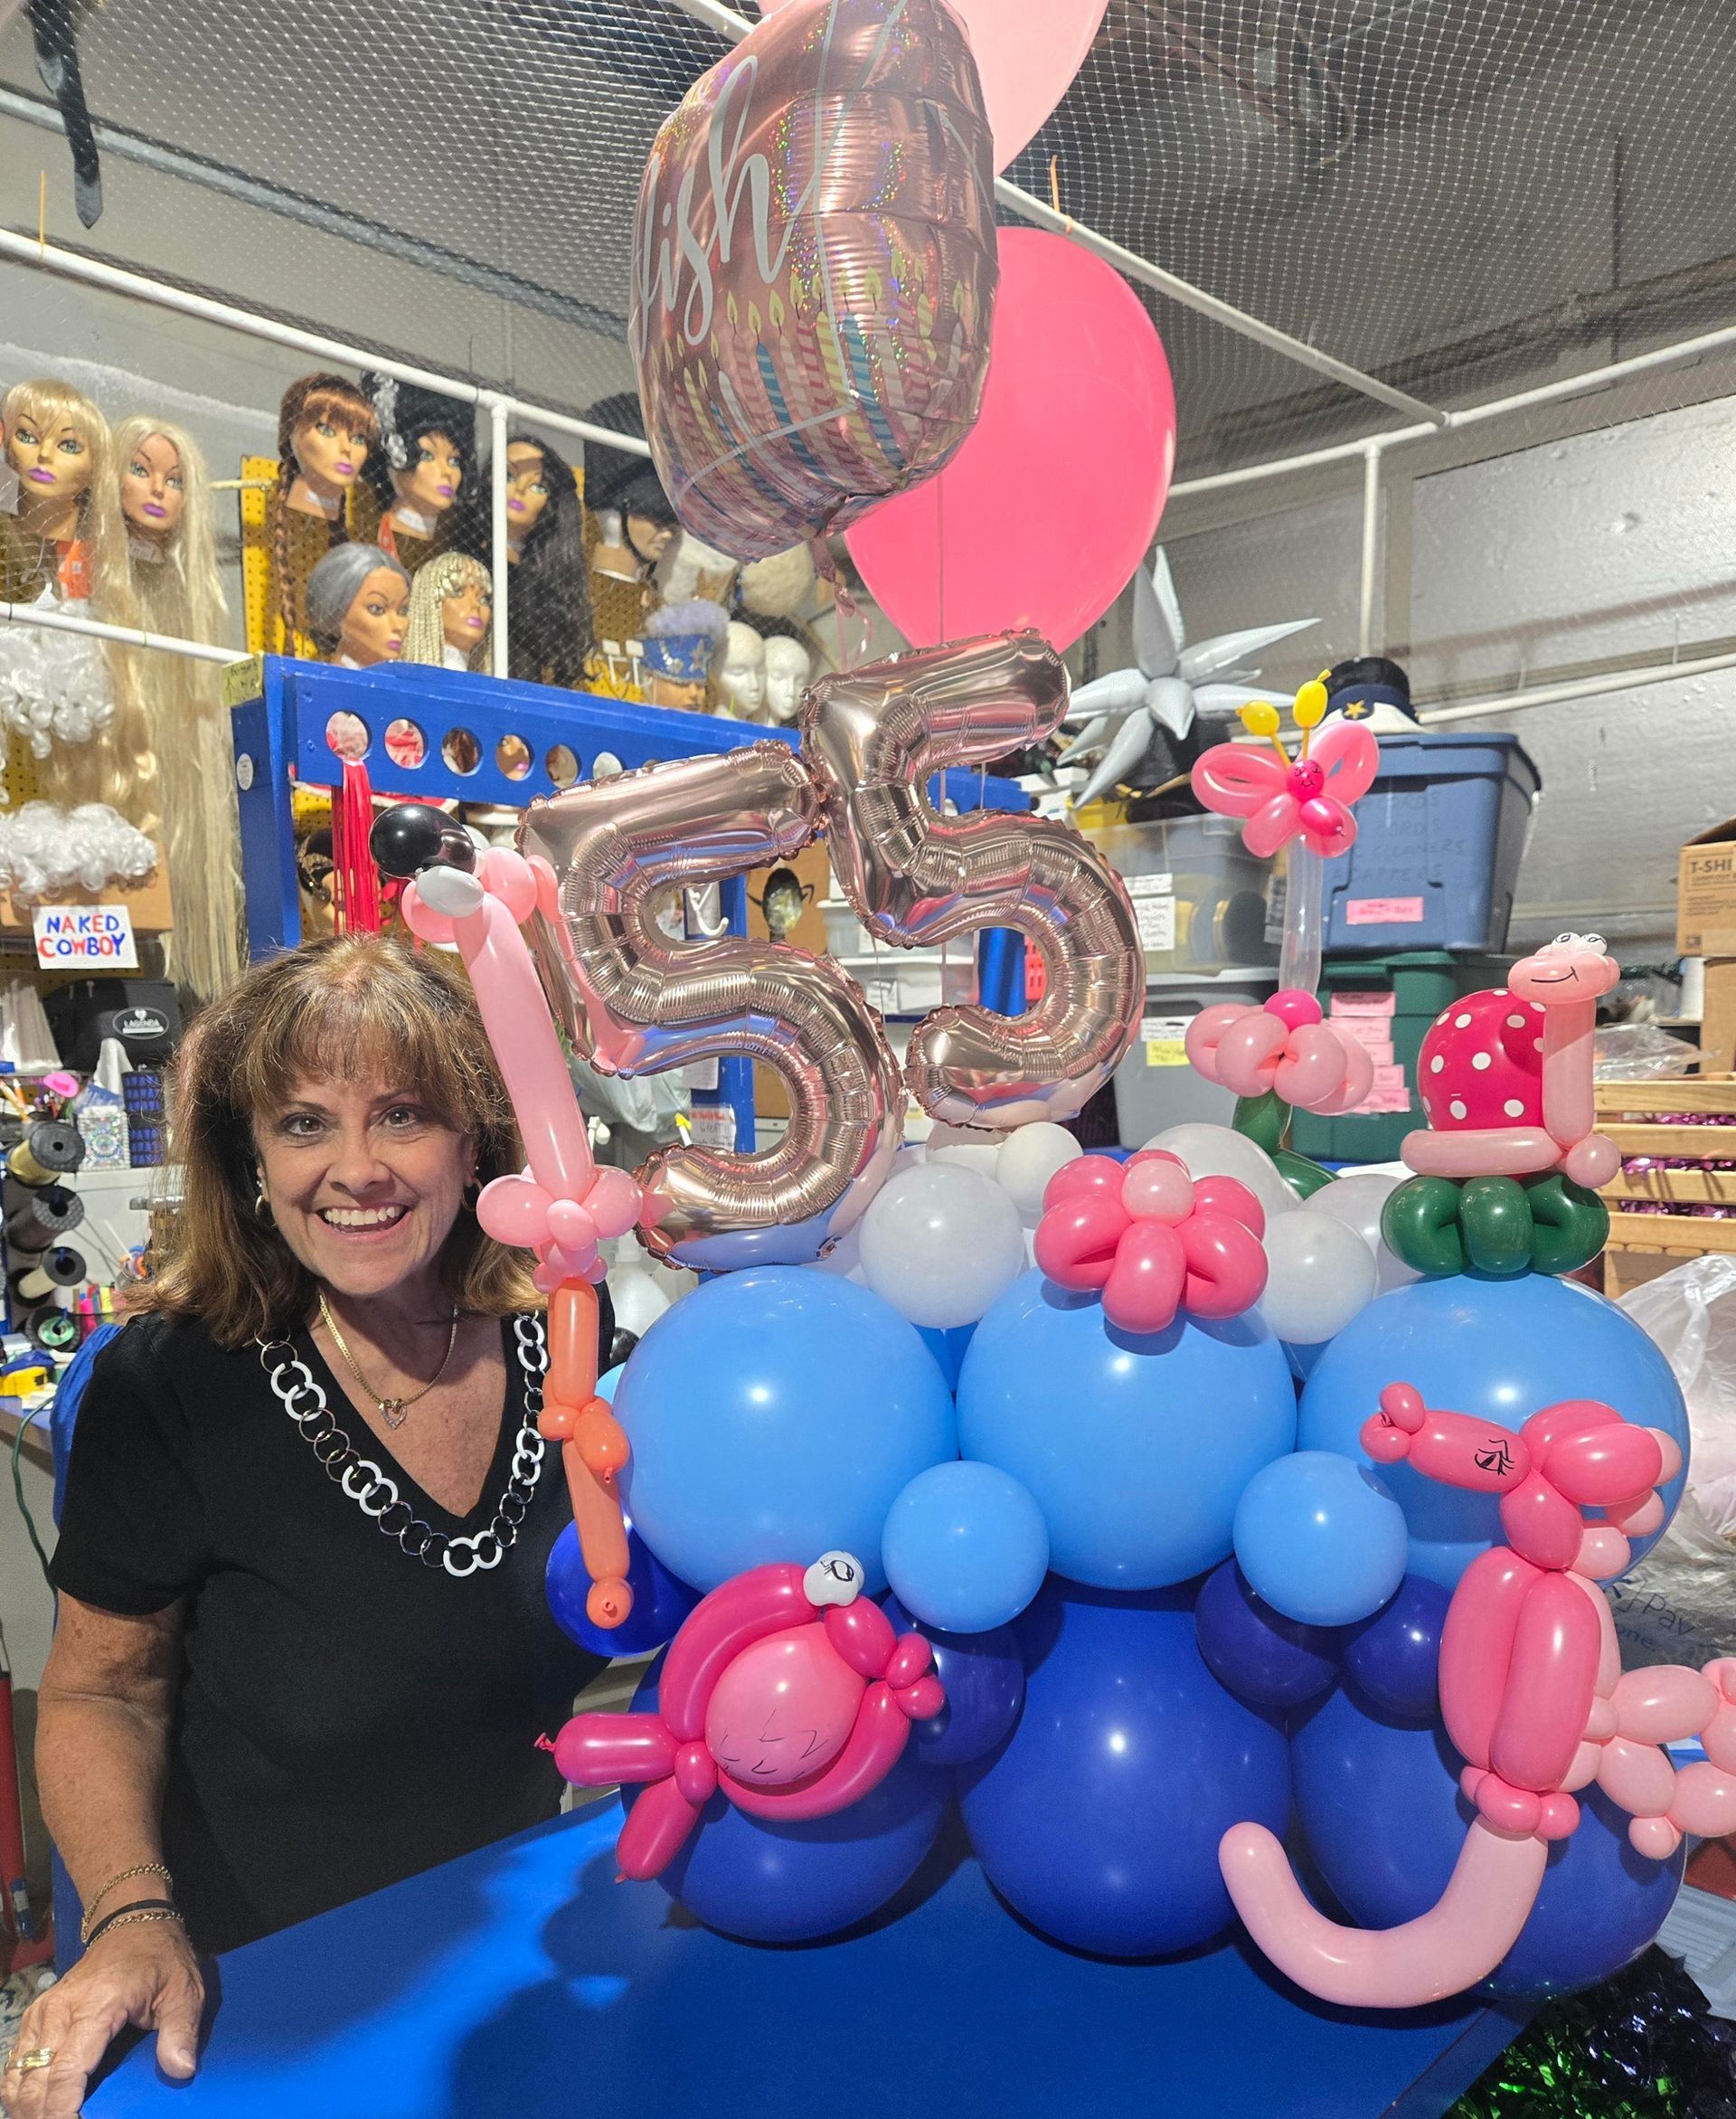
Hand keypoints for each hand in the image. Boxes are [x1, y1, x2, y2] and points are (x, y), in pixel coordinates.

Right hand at [1, 1919, 202, 2117]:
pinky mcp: (35, 2017)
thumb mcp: (184, 1989)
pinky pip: (14, 2064)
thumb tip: (180, 2070)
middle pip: (36, 2082)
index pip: (67, 2072)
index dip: (63, 2111)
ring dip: (27, 2110)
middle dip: (43, 2117)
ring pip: (17, 2077)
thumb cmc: (161, 1959)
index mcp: (97, 2006)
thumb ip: (181, 2030)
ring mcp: (42, 2013)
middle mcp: (60, 2011)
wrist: (133, 1922)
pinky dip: (17, 2093)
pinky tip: (33, 2112)